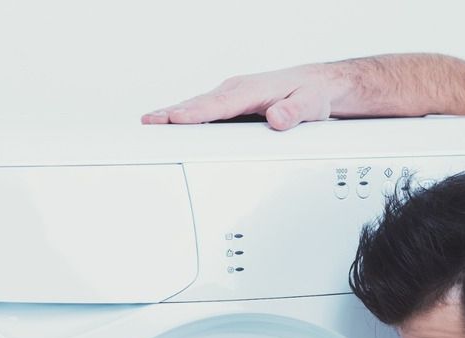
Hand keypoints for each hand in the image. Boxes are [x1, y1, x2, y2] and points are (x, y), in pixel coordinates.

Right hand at [141, 63, 344, 130]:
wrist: (315, 86)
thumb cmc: (312, 95)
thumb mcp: (310, 105)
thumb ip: (294, 113)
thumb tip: (277, 119)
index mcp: (252, 90)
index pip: (220, 105)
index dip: (197, 113)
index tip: (177, 119)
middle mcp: (237, 90)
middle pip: (200, 104)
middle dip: (173, 113)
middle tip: (149, 122)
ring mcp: (232, 96)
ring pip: (198, 105)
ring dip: (172, 113)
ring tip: (149, 123)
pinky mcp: (231, 104)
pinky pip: (204, 110)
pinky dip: (184, 116)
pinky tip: (170, 124)